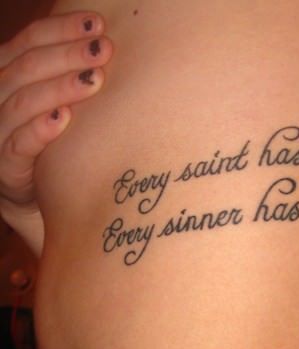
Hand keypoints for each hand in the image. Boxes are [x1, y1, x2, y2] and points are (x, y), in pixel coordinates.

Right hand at [0, 11, 112, 255]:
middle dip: (67, 54)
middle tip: (104, 49)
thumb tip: (109, 45)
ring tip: (94, 79)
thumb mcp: (58, 104)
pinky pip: (18, 145)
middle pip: (27, 68)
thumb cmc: (55, 145)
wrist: (39, 196)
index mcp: (7, 77)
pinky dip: (40, 130)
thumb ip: (71, 78)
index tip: (98, 23)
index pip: (29, 43)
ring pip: (21, 101)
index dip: (61, 30)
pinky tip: (64, 118)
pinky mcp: (5, 168)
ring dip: (59, 87)